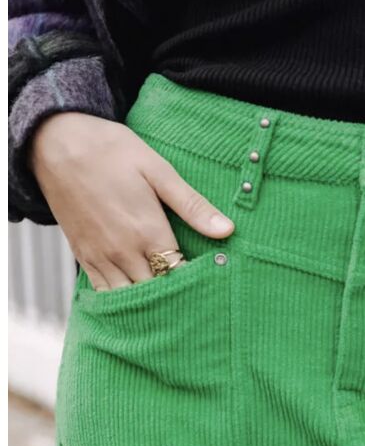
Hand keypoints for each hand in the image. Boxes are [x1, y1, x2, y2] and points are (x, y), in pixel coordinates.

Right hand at [28, 111, 234, 290]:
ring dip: (150, 302)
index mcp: (147, 232)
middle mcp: (122, 252)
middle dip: (177, 296)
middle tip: (197, 295)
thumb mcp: (159, 171)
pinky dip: (122, 300)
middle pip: (156, 292)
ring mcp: (99, 257)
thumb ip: (192, 206)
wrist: (57, 144)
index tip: (214, 280)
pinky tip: (138, 297)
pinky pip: (103, 292)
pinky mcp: (83, 256)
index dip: (198, 282)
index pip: (179, 275)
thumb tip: (227, 230)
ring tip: (171, 299)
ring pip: (128, 299)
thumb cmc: (113, 152)